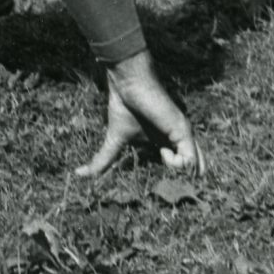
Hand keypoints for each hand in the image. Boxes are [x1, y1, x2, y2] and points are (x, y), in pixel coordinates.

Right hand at [75, 52, 199, 178]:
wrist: (128, 84)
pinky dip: (179, 165)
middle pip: (191, 167)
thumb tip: (79, 174)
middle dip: (182, 182)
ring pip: (195, 166)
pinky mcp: (182, 130)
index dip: (172, 180)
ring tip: (163, 160)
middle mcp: (176, 139)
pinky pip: (190, 158)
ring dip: (180, 174)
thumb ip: (103, 160)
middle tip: (164, 185)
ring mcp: (181, 135)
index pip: (177, 166)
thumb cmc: (123, 107)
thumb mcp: (114, 140)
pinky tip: (163, 154)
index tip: (158, 190)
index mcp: (164, 141)